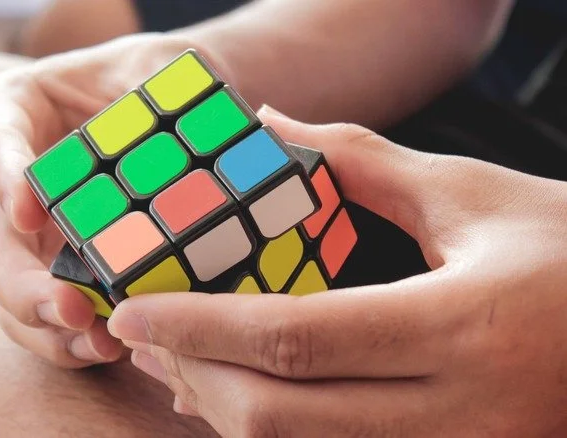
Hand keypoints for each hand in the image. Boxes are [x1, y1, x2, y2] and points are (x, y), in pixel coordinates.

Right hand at [0, 34, 228, 367]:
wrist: (158, 115)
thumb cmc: (145, 77)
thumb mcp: (154, 64)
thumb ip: (158, 86)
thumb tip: (189, 136)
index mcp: (10, 113)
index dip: (4, 181)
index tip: (29, 212)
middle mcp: (6, 185)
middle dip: (26, 288)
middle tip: (70, 309)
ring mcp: (27, 237)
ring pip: (13, 297)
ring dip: (50, 330)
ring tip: (100, 343)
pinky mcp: (58, 271)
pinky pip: (50, 318)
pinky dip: (76, 341)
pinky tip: (114, 347)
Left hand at [107, 108, 566, 435]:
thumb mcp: (472, 195)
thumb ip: (361, 164)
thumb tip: (273, 127)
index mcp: (459, 326)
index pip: (295, 339)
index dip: (200, 327)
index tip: (131, 312)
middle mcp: (456, 412)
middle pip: (281, 417)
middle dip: (196, 377)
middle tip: (144, 337)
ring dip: (225, 412)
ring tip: (179, 365)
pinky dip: (273, 434)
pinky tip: (245, 398)